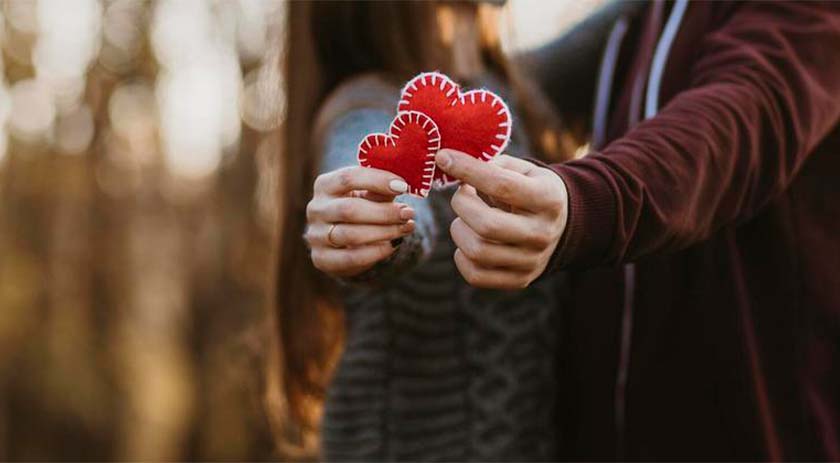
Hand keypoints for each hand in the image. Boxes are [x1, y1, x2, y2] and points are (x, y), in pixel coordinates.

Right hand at [305, 166, 414, 277]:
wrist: (342, 241)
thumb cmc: (360, 208)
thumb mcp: (368, 194)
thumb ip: (382, 189)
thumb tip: (402, 186)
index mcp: (325, 185)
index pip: (348, 178)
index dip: (377, 180)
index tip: (403, 186)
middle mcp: (316, 209)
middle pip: (349, 210)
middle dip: (384, 212)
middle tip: (408, 213)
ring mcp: (316, 236)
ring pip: (351, 235)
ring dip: (384, 232)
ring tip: (406, 228)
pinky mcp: (321, 259)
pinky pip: (351, 258)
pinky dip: (376, 252)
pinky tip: (392, 245)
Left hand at [436, 149, 568, 289]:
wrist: (561, 226)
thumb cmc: (532, 190)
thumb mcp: (523, 170)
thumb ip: (492, 165)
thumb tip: (451, 164)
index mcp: (547, 198)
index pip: (502, 185)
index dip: (468, 170)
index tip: (444, 157)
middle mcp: (542, 233)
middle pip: (487, 225)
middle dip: (461, 205)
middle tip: (461, 195)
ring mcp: (532, 261)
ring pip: (477, 251)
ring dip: (459, 230)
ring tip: (465, 219)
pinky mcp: (520, 280)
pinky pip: (476, 275)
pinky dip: (461, 257)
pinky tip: (468, 240)